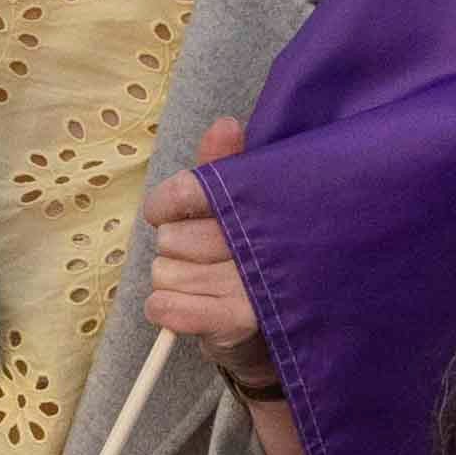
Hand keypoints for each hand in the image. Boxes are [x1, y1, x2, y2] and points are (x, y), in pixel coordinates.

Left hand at [147, 109, 274, 391]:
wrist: (289, 330)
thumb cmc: (254, 259)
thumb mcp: (244, 206)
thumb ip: (224, 168)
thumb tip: (225, 124)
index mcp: (262, 206)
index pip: (192, 191)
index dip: (168, 203)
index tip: (166, 212)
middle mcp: (260, 242)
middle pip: (171, 238)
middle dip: (174, 249)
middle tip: (199, 256)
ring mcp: (250, 286)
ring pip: (165, 272)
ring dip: (173, 280)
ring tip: (203, 283)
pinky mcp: (237, 322)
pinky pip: (168, 307)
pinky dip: (166, 308)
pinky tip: (186, 305)